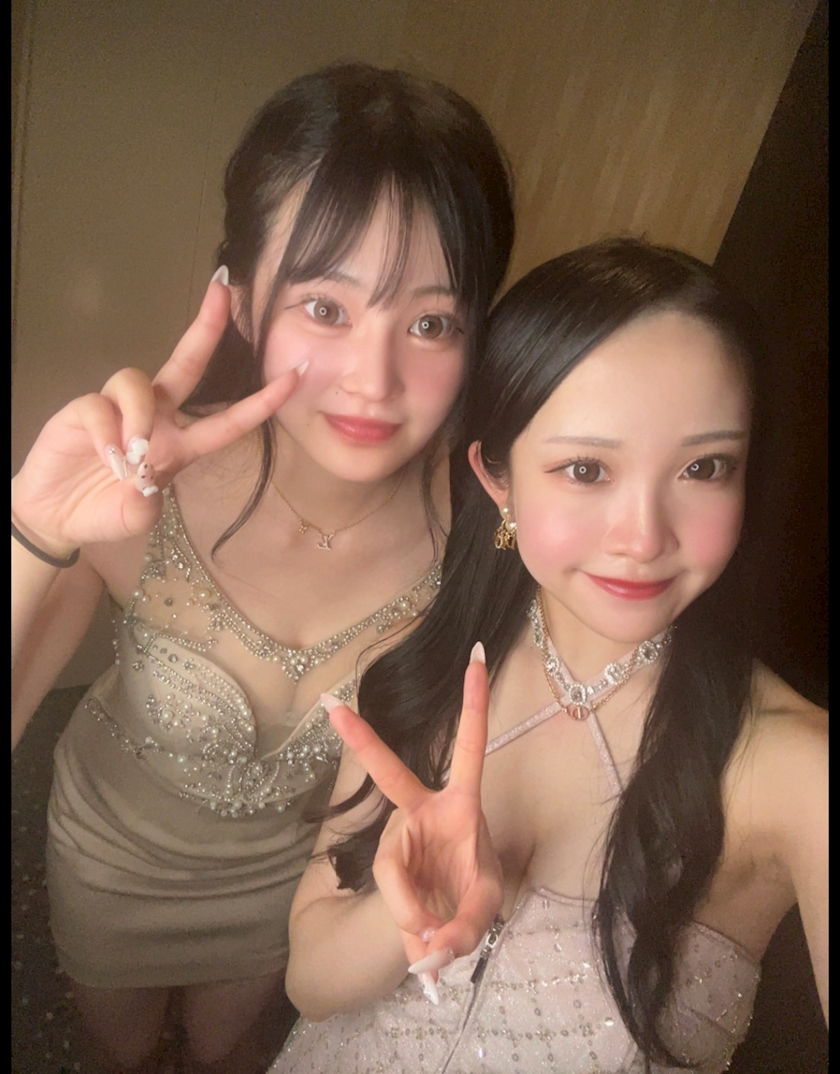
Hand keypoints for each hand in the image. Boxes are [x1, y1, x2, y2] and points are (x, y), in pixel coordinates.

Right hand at [12, 274, 301, 555]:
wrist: (57, 515)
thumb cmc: (105, 512)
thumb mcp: (136, 516)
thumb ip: (144, 502)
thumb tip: (141, 475)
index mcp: (182, 445)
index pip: (228, 420)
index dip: (262, 402)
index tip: (295, 376)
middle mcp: (156, 418)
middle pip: (187, 364)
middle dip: (207, 328)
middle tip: (222, 291)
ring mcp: (120, 409)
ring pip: (139, 380)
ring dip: (140, 415)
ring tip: (130, 453)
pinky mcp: (85, 408)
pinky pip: (101, 405)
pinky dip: (107, 431)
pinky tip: (104, 455)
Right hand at [326, 644, 502, 991]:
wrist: (436, 932)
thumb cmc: (469, 899)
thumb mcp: (484, 909)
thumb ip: (462, 928)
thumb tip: (427, 952)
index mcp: (462, 804)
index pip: (471, 746)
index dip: (473, 703)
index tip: (475, 655)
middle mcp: (424, 811)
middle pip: (390, 775)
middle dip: (362, 741)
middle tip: (330, 705)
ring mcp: (400, 837)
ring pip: (395, 871)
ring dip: (420, 916)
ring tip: (438, 948)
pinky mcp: (383, 866)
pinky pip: (393, 898)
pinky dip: (414, 932)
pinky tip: (426, 957)